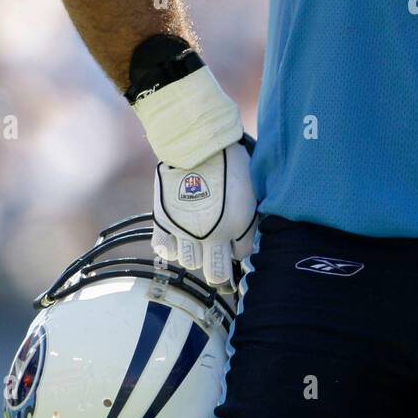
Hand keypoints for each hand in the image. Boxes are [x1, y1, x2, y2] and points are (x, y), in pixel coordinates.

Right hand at [152, 134, 257, 286]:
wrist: (197, 144)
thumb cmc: (231, 159)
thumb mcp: (252, 187)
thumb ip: (250, 214)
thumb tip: (248, 233)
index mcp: (240, 225)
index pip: (243, 255)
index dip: (241, 247)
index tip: (237, 240)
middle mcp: (213, 235)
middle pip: (217, 273)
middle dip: (220, 269)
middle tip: (219, 260)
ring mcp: (186, 231)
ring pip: (191, 263)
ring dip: (197, 254)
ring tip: (198, 239)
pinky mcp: (165, 222)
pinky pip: (166, 250)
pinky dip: (173, 247)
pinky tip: (179, 237)